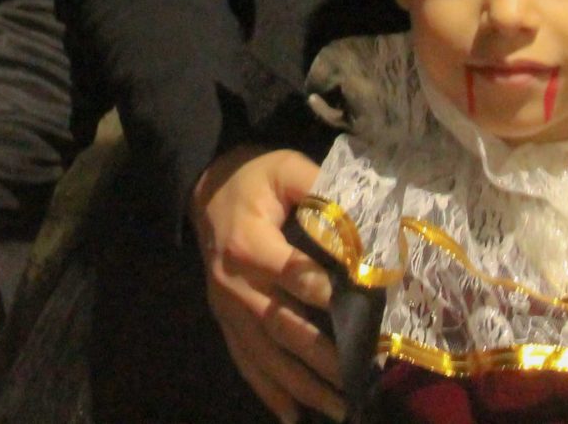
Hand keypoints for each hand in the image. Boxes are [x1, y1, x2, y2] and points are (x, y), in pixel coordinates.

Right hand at [190, 146, 341, 421]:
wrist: (205, 190)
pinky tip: (294, 416)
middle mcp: (233, 282)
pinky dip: (269, 392)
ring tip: (341, 407)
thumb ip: (320, 187)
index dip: (321, 290)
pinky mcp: (225, 323)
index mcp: (247, 242)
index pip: (289, 272)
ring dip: (303, 385)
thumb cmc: (254, 179)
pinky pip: (246, 362)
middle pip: (280, 324)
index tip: (360, 308)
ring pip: (265, 354)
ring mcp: (227, 309)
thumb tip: (362, 219)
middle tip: (360, 373)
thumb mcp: (285, 168)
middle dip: (322, 354)